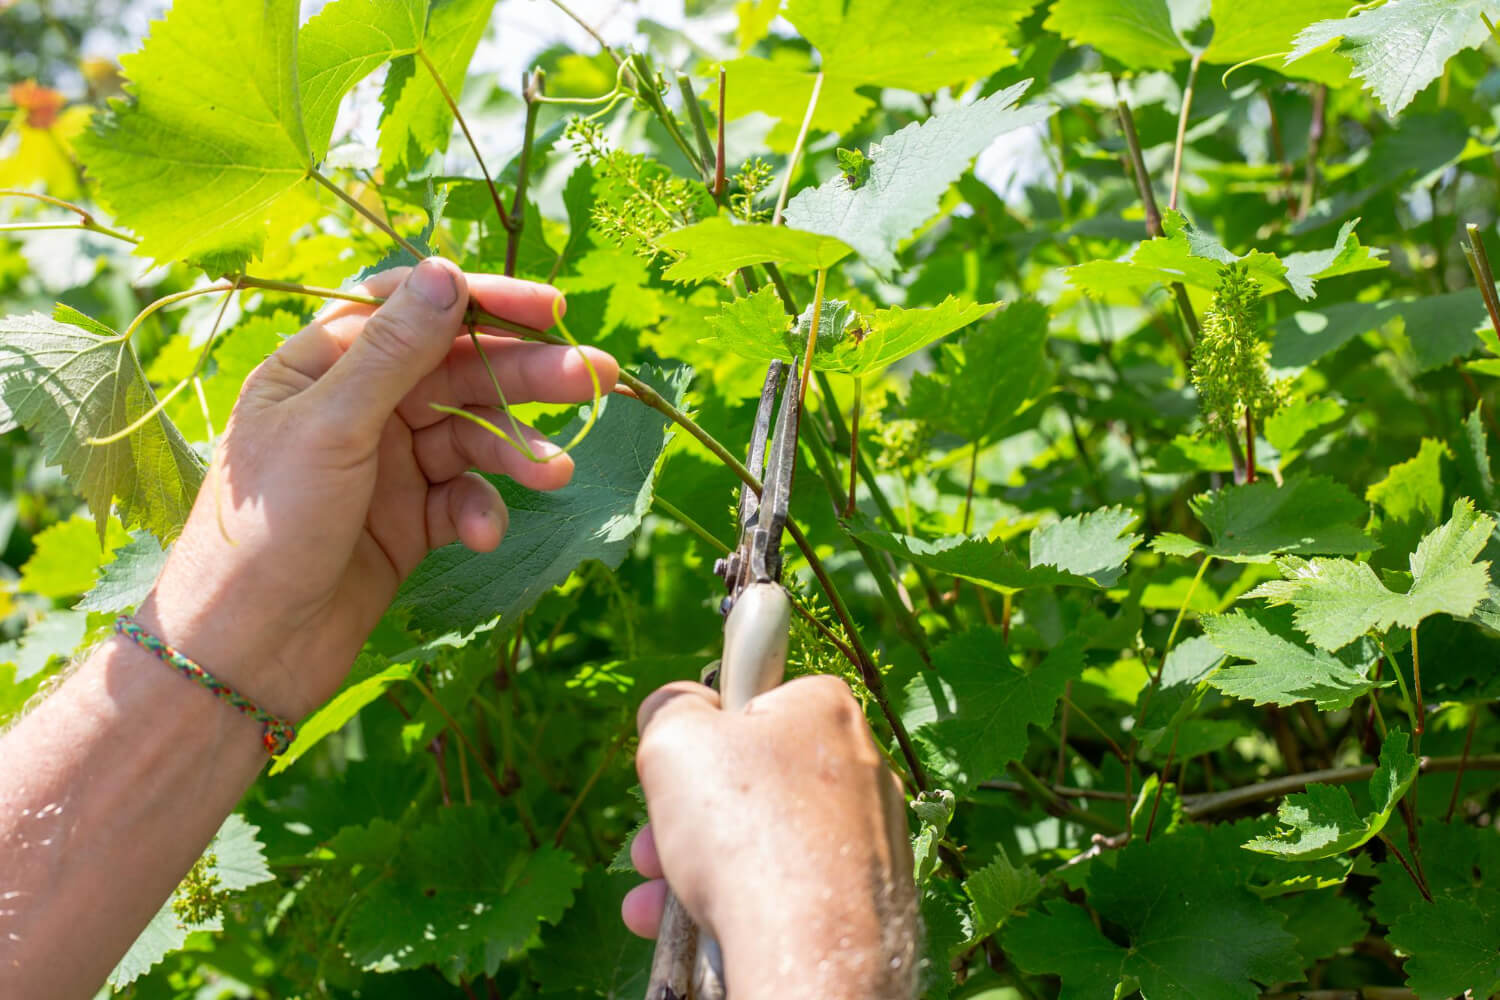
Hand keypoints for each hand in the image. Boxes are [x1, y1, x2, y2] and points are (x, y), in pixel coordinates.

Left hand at [135, 258, 617, 719]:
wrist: (246, 652)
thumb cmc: (268, 527)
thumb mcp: (332, 427)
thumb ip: (395, 351)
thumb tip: (448, 270)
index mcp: (323, 364)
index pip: (413, 308)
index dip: (484, 301)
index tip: (553, 311)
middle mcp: (358, 406)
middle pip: (457, 371)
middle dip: (524, 376)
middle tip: (595, 376)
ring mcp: (386, 465)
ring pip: (471, 436)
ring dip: (514, 452)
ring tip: (555, 475)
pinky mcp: (408, 521)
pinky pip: (463, 497)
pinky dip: (481, 511)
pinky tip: (482, 535)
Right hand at [623, 676, 916, 999]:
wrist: (809, 948)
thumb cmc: (745, 829)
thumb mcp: (676, 739)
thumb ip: (670, 709)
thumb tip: (675, 706)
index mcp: (827, 710)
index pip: (757, 699)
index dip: (708, 728)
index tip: (683, 760)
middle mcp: (863, 767)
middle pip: (752, 780)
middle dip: (687, 814)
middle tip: (649, 843)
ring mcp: (871, 838)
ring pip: (763, 842)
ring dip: (695, 867)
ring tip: (654, 898)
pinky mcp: (868, 899)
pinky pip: (789, 890)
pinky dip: (738, 904)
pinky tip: (692, 929)